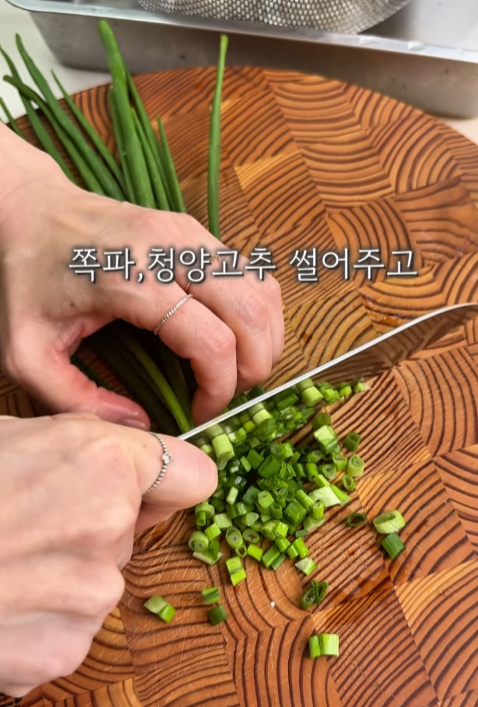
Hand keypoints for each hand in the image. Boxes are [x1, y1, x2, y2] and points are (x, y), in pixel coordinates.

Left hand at [0, 126, 283, 426]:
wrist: (31, 209)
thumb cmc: (26, 278)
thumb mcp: (27, 353)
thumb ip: (76, 401)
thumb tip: (140, 425)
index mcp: (133, 281)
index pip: (212, 342)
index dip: (219, 388)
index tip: (199, 410)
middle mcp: (172, 249)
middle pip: (251, 313)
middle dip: (254, 366)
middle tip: (229, 393)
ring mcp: (190, 233)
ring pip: (261, 290)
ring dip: (264, 337)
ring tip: (238, 368)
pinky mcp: (196, 230)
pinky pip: (251, 273)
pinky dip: (257, 311)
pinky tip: (237, 335)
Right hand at [0, 413, 216, 695]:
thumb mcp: (11, 435)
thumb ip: (84, 446)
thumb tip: (124, 462)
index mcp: (103, 461)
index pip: (195, 474)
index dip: (168, 480)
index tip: (146, 487)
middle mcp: (111, 527)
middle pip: (136, 528)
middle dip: (99, 524)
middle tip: (33, 520)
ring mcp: (91, 595)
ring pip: (103, 578)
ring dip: (68, 572)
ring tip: (7, 559)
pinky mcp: (64, 651)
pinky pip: (74, 626)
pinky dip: (44, 618)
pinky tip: (1, 599)